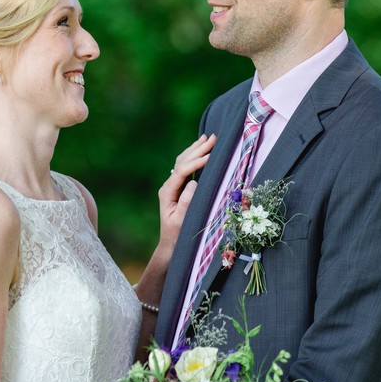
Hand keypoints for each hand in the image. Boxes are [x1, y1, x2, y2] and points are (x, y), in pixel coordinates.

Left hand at [158, 134, 216, 257]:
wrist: (171, 245)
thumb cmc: (178, 235)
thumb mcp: (182, 221)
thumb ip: (187, 201)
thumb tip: (194, 182)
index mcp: (167, 192)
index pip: (182, 171)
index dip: (196, 162)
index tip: (210, 156)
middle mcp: (168, 186)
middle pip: (182, 162)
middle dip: (198, 149)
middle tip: (213, 137)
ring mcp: (172, 186)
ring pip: (182, 162)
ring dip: (195, 149)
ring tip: (207, 137)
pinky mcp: (178, 188)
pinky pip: (185, 168)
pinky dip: (194, 157)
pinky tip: (201, 150)